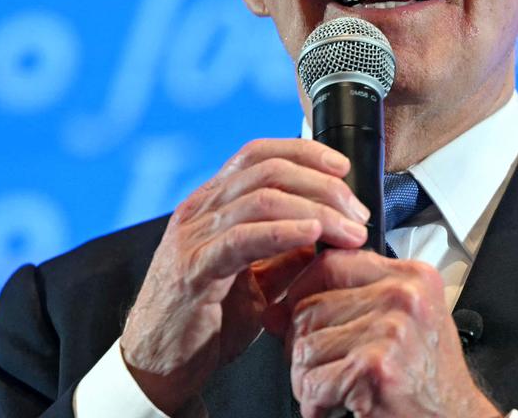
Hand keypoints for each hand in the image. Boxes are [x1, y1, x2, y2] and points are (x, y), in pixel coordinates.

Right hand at [120, 139, 368, 413]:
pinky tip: (312, 235)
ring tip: (349, 231)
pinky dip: (284, 231)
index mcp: (213, 205)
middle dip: (324, 186)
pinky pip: (242, 238)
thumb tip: (327, 232)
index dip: (305, 152)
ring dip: (316, 210)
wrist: (159, 366)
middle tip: (358, 212)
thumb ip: (286, 253)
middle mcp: (199, 211)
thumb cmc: (206, 322)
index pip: (259, 154)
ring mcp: (192, 237)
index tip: (343, 168)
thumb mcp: (257, 280)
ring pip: (261, 199)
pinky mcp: (192, 270)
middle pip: (268, 171)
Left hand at [272, 249, 500, 417]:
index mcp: (413, 277)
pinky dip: (316, 405)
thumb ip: (347, 306)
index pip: (334, 262)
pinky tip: (340, 407)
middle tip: (327, 371)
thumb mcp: (402, 324)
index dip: (301, 288)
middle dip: (304, 347)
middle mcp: (404, 297)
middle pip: (310, 307)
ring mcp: (390, 330)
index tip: (292, 311)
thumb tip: (276, 311)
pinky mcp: (375, 368)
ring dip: (309, 380)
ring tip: (337, 391)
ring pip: (304, 347)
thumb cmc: (429, 379)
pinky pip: (312, 382)